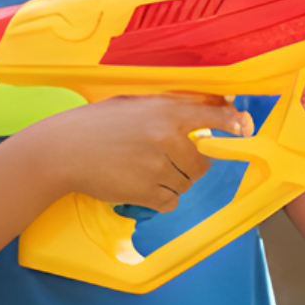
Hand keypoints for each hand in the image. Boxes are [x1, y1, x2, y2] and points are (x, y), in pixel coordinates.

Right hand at [36, 94, 252, 211]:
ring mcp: (158, 167)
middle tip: (167, 159)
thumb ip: (169, 107)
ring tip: (145, 170)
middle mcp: (167, 138)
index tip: (243, 127)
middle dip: (190, 163)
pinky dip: (161, 198)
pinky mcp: (146, 192)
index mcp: (165, 111)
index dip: (230, 122)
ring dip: (173, 181)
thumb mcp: (134, 103)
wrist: (62, 151)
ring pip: (186, 183)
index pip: (211, 115)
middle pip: (201, 162)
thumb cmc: (95, 124)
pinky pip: (170, 201)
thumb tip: (205, 109)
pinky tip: (141, 185)